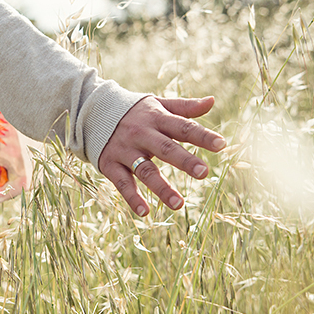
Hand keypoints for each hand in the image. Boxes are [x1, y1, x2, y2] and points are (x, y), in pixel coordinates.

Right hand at [97, 96, 224, 215]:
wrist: (92, 112)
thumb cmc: (135, 112)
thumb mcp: (158, 105)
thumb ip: (184, 107)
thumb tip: (212, 101)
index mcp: (156, 118)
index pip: (183, 127)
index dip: (202, 135)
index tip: (221, 144)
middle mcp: (141, 134)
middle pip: (165, 148)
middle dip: (184, 160)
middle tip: (204, 173)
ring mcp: (125, 150)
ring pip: (145, 171)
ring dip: (162, 188)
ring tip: (179, 204)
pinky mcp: (110, 164)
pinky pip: (122, 183)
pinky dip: (132, 198)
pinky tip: (145, 212)